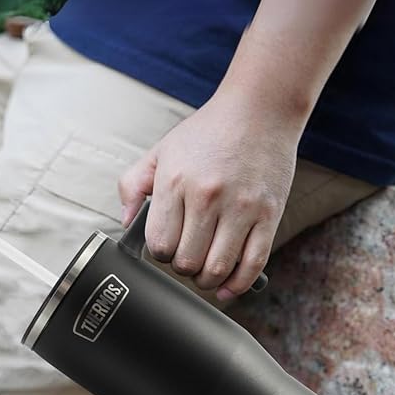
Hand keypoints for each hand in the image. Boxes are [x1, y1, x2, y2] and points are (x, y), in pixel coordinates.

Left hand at [118, 88, 297, 300]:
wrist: (260, 109)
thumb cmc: (209, 132)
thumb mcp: (161, 150)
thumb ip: (133, 185)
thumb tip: (126, 223)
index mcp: (175, 181)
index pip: (158, 243)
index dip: (160, 253)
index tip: (167, 247)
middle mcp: (207, 197)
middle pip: (186, 262)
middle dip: (182, 268)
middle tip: (187, 258)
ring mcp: (241, 208)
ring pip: (217, 270)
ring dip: (207, 280)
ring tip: (206, 270)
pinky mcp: (269, 215)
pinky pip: (252, 265)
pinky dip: (237, 284)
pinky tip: (228, 285)